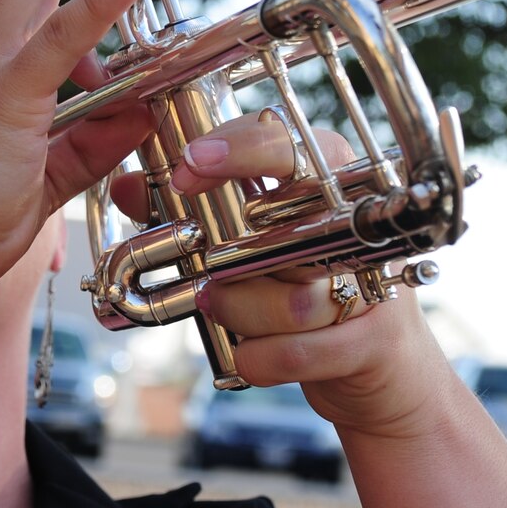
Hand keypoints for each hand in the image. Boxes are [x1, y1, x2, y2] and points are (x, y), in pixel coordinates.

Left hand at [111, 110, 460, 440]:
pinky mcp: (379, 338)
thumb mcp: (248, 245)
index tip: (190, 165)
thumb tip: (127, 188)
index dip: (239, 149)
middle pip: (300, 210)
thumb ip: (189, 213)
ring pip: (292, 296)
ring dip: (240, 310)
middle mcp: (359, 221)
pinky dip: (261, 358)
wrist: (379, 365)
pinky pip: (302, 349)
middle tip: (202, 262)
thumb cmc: (303, 290)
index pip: (293, 142)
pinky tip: (247, 357)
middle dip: (235, 240)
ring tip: (220, 308)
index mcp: (329, 181)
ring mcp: (375, 280)